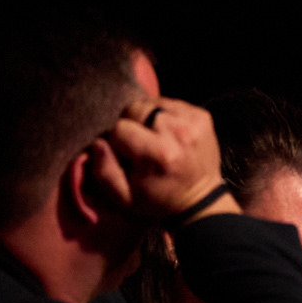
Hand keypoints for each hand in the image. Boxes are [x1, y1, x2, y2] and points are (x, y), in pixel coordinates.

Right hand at [103, 96, 229, 221]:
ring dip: (148, 117)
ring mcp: (193, 122)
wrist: (200, 199)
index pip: (120, 128)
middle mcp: (179, 133)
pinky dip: (164, 114)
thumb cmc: (158, 199)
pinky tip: (168, 133)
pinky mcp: (203, 116)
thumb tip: (98, 142)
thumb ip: (104, 171)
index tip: (126, 154)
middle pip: (136, 109)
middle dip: (131, 124)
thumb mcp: (124, 197)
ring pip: (152, 103)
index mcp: (158, 153)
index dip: (117, 141)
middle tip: (139, 143)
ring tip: (154, 137)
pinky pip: (171, 103)